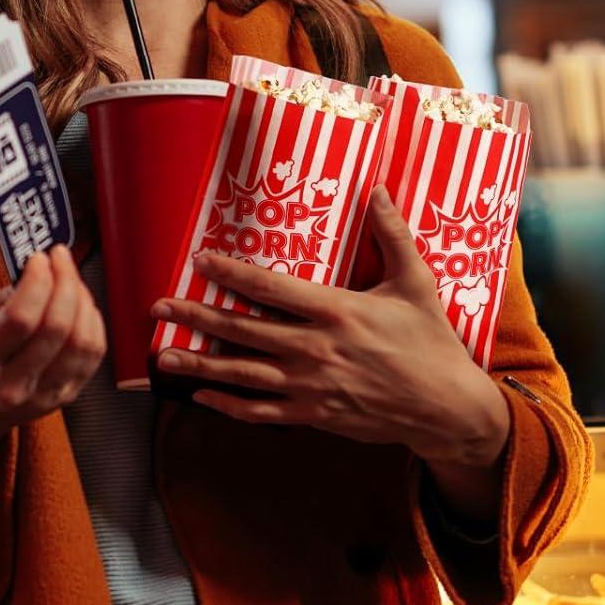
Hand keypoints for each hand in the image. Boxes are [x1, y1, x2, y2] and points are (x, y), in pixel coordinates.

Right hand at [0, 245, 104, 484]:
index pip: (20, 319)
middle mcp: (10, 387)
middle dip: (65, 281)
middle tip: (59, 258)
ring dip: (82, 299)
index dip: (37, 281)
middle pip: (57, 328)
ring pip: (82, 342)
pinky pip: (93, 354)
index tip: (39, 258)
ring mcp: (41, 397)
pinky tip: (80, 305)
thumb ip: (2, 300)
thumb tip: (40, 271)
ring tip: (70, 279)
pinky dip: (93, 321)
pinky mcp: (64, 398)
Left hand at [151, 188, 509, 470]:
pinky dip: (227, 406)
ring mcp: (310, 386)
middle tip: (158, 307)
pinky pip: (260, 412)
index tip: (199, 260)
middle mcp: (314, 348)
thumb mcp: (416, 282)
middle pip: (242, 329)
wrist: (445, 408)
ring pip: (242, 373)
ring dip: (199, 365)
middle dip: (196, 316)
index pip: (270, 288)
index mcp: (337, 311)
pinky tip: (201, 399)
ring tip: (163, 356)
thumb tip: (379, 189)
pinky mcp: (313, 414)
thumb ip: (393, 234)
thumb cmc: (432, 342)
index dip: (230, 272)